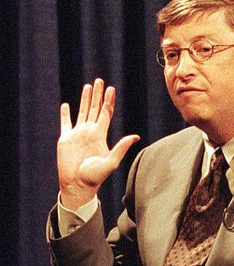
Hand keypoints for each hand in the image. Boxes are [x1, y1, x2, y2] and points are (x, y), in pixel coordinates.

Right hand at [57, 79, 139, 210]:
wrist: (78, 185)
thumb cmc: (95, 176)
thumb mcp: (111, 162)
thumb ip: (121, 147)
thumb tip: (136, 137)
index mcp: (100, 135)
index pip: (106, 114)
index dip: (108, 101)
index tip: (111, 89)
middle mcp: (90, 132)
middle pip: (95, 109)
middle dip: (98, 95)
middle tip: (100, 80)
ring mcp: (78, 134)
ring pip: (82, 112)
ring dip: (85, 99)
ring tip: (88, 86)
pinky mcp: (65, 139)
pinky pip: (65, 123)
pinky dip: (65, 114)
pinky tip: (66, 105)